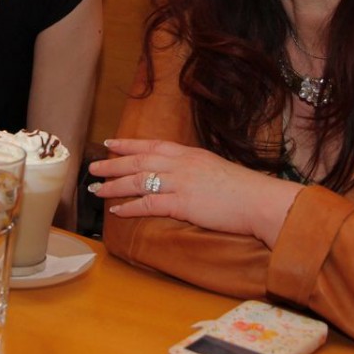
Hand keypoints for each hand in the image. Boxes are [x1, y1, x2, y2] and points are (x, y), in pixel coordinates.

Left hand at [87, 139, 300, 245]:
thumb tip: (179, 173)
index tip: (110, 143)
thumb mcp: (215, 168)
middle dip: (113, 164)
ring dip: (114, 185)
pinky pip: (149, 204)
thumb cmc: (243, 189)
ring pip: (138, 181)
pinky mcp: (183, 203)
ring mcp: (181, 183)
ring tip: (96, 190)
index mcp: (189, 154)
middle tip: (93, 167)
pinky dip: (130, 207)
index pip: (152, 144)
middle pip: (138, 161)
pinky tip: (117, 211)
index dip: (128, 144)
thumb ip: (194, 168)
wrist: (260, 201)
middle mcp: (181, 164)